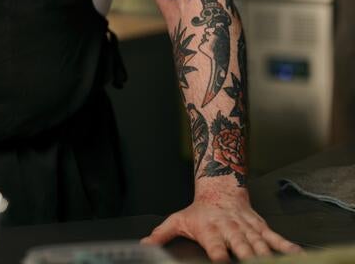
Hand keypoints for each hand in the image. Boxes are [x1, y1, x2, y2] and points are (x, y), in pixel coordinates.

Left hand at [140, 190, 302, 261]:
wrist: (219, 188)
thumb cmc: (199, 210)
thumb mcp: (178, 219)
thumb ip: (162, 234)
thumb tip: (144, 245)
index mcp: (209, 230)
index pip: (215, 246)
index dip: (219, 255)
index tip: (222, 262)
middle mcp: (230, 228)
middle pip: (241, 246)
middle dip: (250, 258)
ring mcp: (246, 227)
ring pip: (260, 243)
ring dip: (269, 255)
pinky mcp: (260, 226)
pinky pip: (275, 238)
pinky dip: (288, 246)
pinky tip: (299, 255)